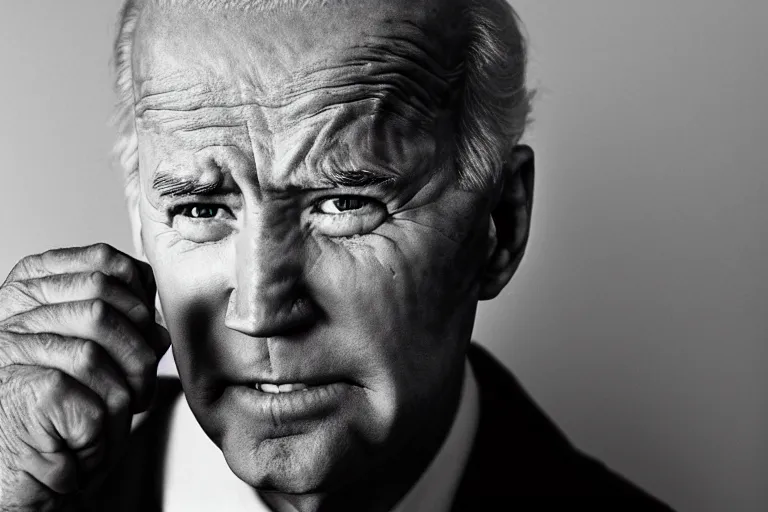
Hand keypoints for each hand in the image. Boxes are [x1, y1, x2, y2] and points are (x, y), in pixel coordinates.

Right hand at [0, 244, 169, 510]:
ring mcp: (15, 349)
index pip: (101, 260)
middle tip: (141, 381)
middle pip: (104, 302)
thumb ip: (124, 326)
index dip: (139, 291)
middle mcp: (14, 312)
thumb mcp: (93, 350)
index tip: (147, 323)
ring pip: (100, 351)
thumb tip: (159, 331)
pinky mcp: (30, 392)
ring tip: (125, 408)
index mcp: (30, 288)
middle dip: (139, 346)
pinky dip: (111, 422)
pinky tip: (96, 433)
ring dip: (130, 389)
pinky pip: (98, 398)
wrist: (19, 465)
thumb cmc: (60, 404)